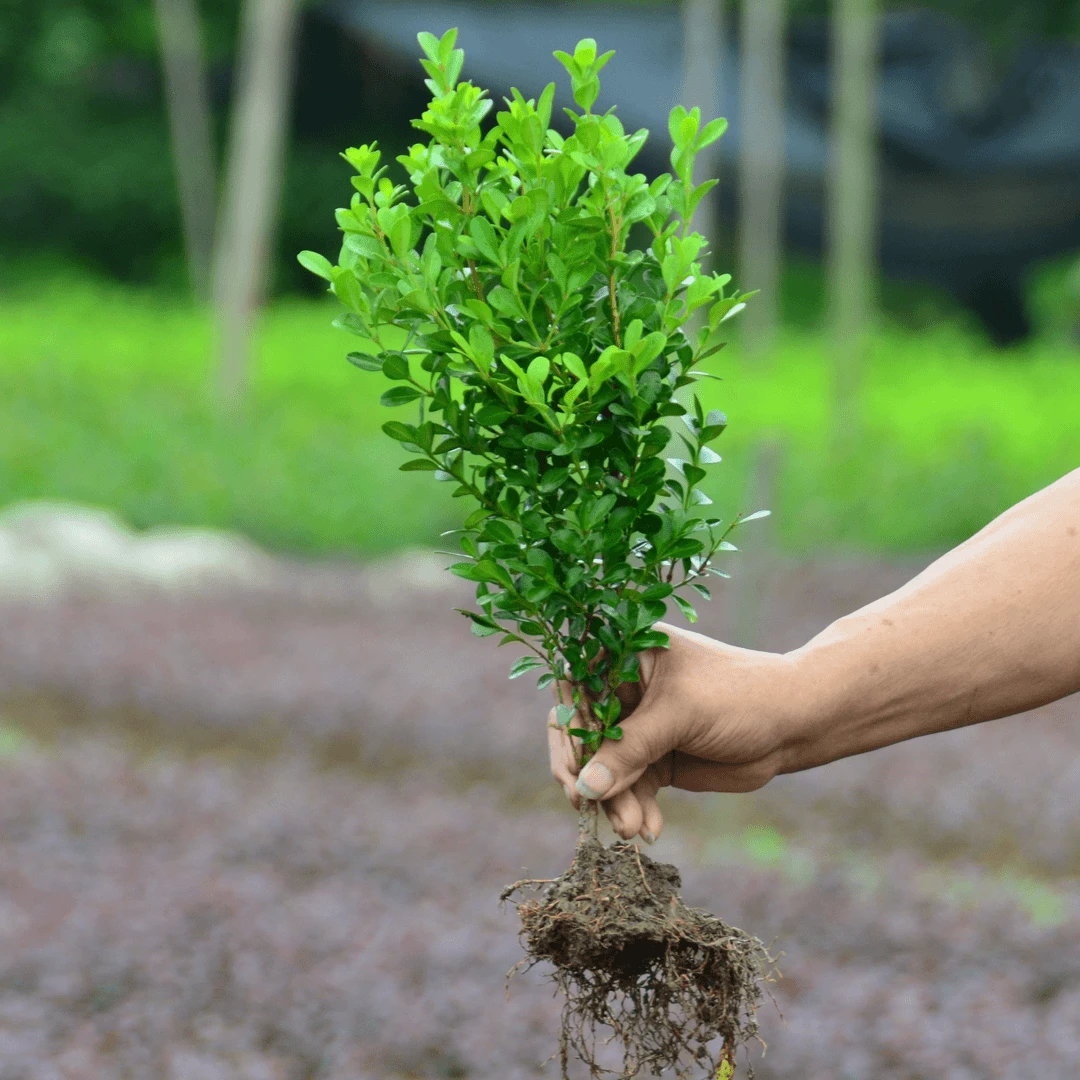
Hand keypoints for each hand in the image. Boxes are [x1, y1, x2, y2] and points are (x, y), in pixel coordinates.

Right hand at [547, 624, 797, 842]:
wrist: (793, 725)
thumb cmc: (739, 696)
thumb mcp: (680, 714)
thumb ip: (629, 748)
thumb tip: (585, 786)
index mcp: (625, 654)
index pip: (576, 690)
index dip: (569, 731)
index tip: (572, 773)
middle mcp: (625, 687)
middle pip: (583, 732)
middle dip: (588, 774)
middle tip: (587, 806)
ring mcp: (638, 725)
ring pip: (604, 766)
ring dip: (614, 800)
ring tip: (631, 830)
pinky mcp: (654, 758)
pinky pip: (629, 787)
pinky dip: (634, 808)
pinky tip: (650, 829)